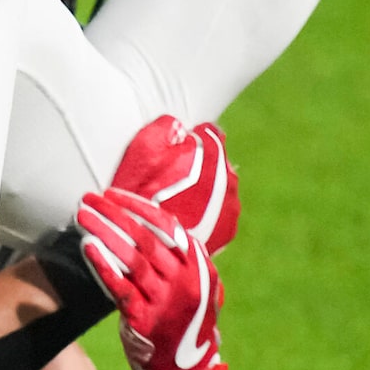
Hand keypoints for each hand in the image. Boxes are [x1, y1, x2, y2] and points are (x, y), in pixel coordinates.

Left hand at [77, 186, 225, 369]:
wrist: (184, 366)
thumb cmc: (181, 316)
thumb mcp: (193, 281)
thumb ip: (176, 254)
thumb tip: (144, 217)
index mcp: (198, 265)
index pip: (167, 225)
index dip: (137, 207)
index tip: (112, 194)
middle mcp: (185, 279)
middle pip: (145, 238)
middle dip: (114, 214)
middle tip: (88, 199)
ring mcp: (166, 300)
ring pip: (132, 258)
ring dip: (104, 233)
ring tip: (82, 217)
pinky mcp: (145, 318)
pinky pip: (120, 286)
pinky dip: (103, 265)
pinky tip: (87, 247)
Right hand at [108, 115, 237, 253]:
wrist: (144, 244)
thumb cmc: (139, 193)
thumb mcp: (142, 147)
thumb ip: (164, 126)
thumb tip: (177, 125)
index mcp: (212, 153)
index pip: (209, 133)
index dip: (190, 139)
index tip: (172, 150)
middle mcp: (229, 178)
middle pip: (215, 162)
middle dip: (198, 166)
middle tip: (168, 180)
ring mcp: (230, 206)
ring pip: (218, 189)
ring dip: (202, 191)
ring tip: (174, 203)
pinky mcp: (226, 231)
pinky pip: (217, 215)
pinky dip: (204, 214)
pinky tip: (182, 219)